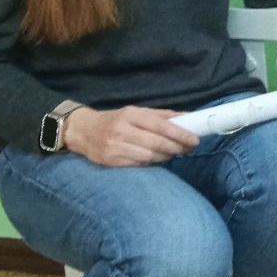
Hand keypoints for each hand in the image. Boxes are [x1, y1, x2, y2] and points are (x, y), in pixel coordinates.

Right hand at [62, 106, 198, 166]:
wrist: (82, 131)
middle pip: (157, 143)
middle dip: (177, 147)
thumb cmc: (115, 120)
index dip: (180, 134)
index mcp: (130, 115)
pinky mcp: (111, 162)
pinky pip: (140, 164)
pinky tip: (158, 159)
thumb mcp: (136, 112)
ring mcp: (115, 148)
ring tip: (175, 153)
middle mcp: (122, 131)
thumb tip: (189, 118)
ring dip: (167, 156)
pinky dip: (152, 162)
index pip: (161, 126)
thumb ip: (162, 115)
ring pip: (150, 156)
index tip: (194, 140)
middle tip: (189, 149)